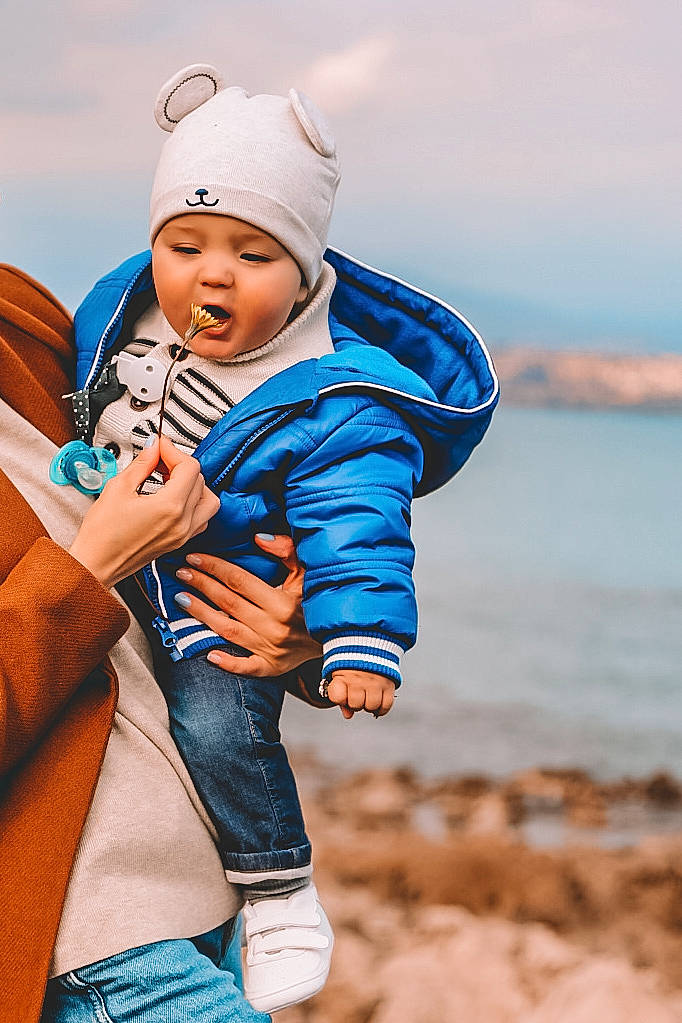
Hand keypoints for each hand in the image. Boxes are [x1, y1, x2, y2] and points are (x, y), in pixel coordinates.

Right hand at [69, 437, 219, 588]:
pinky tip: (174, 498)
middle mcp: (183, 523)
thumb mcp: (118, 488)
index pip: (189, 467)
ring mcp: (184, 534)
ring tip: (169, 478)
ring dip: (193, 484)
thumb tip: (153, 449)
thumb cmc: (101, 536)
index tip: (159, 446)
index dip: (173, 450)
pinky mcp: (180, 542)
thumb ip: (141, 464)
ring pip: (208, 499)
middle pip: (199, 480)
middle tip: (159, 459)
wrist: (96, 565)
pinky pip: (202, 518)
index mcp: (170, 507)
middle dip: (180, 464)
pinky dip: (194, 503)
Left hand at [173, 533, 320, 675]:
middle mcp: (274, 626)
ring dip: (202, 614)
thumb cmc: (321, 601)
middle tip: (181, 572)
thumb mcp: (309, 571)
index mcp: (283, 602)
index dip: (214, 567)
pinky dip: (228, 662)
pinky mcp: (272, 667)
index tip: (194, 557)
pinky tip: (209, 654)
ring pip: (228, 630)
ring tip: (181, 599)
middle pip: (229, 602)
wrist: (342, 637)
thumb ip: (287, 551)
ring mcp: (271, 649)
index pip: (240, 580)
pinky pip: (246, 666)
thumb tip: (259, 540)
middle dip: (201, 585)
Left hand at [326, 669, 395, 719]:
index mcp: (343, 675)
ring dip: (369, 705)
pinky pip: (386, 705)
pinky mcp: (388, 684)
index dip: (340, 699)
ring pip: (371, 706)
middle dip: (356, 703)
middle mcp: (359, 679)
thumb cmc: (352, 664)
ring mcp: (375, 682)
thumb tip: (348, 715)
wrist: (371, 644)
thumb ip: (341, 696)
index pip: (338, 697)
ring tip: (368, 697)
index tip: (343, 693)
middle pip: (356, 705)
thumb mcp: (341, 676)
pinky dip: (382, 708)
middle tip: (358, 694)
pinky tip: (378, 702)